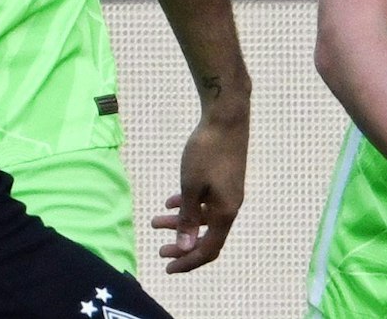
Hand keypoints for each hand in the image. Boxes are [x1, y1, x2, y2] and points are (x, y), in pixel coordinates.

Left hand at [151, 103, 248, 272]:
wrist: (226, 118)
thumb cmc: (206, 151)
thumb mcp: (190, 186)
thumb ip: (187, 218)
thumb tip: (185, 249)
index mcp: (225, 213)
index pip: (208, 249)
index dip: (188, 262)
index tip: (168, 268)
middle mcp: (230, 207)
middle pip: (206, 237)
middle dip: (182, 246)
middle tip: (160, 252)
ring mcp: (228, 193)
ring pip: (203, 218)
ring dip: (180, 223)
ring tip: (155, 222)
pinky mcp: (225, 180)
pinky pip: (206, 202)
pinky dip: (189, 205)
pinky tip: (170, 202)